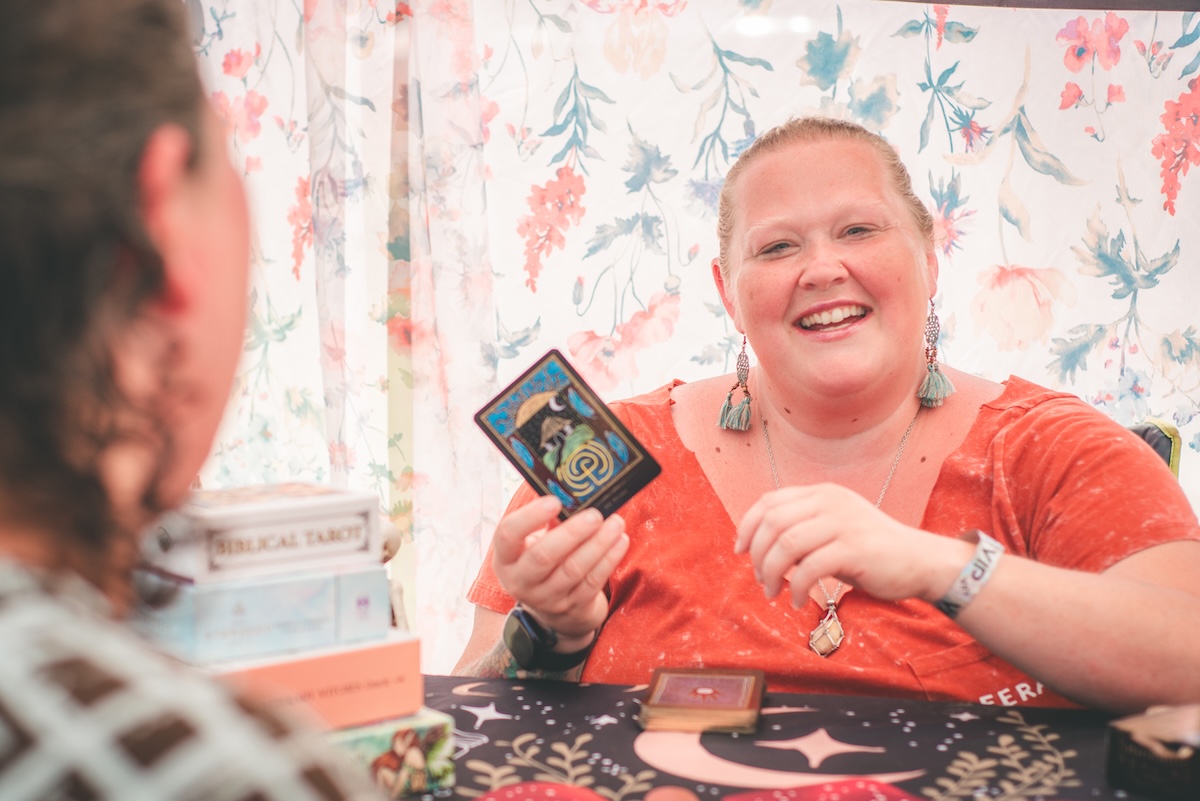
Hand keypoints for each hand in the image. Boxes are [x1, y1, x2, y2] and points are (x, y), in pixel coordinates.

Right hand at [492, 494, 628, 645]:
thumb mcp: (535, 541)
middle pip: (543, 556)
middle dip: (572, 533)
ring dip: (598, 544)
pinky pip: (593, 582)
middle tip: (594, 515)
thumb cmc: (544, 559)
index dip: (529, 517)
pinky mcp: (573, 607)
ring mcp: (547, 598)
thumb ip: (548, 519)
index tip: (554, 501)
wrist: (554, 608)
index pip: (508, 535)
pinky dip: (609, 560)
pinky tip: (620, 541)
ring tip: (615, 523)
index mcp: (506, 557)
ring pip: (573, 570)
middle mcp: (521, 581)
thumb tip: (572, 494)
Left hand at [734, 483, 966, 606]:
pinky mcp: (855, 548)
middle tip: (760, 579)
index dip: (748, 525)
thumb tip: (758, 548)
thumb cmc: (869, 551)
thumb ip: (801, 530)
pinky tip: (800, 602)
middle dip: (757, 554)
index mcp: (822, 493)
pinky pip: (810, 568)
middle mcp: (830, 502)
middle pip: (773, 522)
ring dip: (772, 573)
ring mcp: (843, 523)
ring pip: (787, 544)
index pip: (770, 501)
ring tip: (774, 593)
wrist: (920, 561)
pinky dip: (797, 588)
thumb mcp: (831, 530)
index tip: (739, 550)